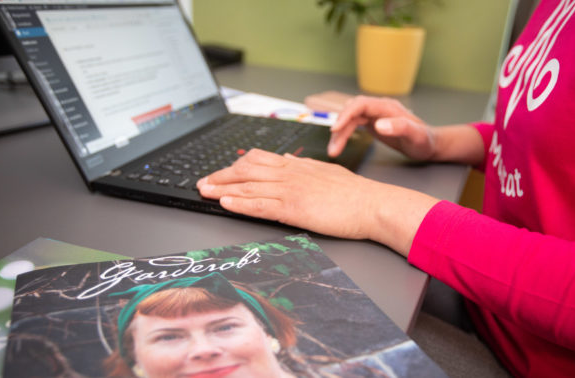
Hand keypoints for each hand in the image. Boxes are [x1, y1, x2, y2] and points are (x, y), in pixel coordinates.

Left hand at [197, 149, 438, 254]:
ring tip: (205, 191)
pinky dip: (240, 203)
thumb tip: (289, 162)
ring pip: (249, 186)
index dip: (237, 165)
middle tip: (203, 181)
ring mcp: (291, 189)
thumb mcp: (327, 173)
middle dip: (222, 176)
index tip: (223, 170)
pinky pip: (261, 204)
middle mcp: (291, 174)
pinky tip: (226, 202)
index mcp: (298, 166)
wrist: (372, 204)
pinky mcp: (294, 208)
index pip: (260, 159)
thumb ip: (305, 168)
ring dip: (223, 188)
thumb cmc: (355, 194)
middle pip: (247, 170)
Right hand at [328, 96, 437, 160]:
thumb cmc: (425, 141)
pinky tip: (339, 145)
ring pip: (350, 120)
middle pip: (351, 112)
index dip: (346, 114)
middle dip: (339, 129)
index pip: (360, 104)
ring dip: (339, 134)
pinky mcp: (372, 122)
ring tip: (333, 151)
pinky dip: (344, 134)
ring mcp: (375, 114)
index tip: (335, 129)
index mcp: (387, 107)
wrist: (430, 144)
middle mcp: (379, 108)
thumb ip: (400, 127)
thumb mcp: (416, 136)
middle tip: (333, 149)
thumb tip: (378, 125)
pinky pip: (353, 125)